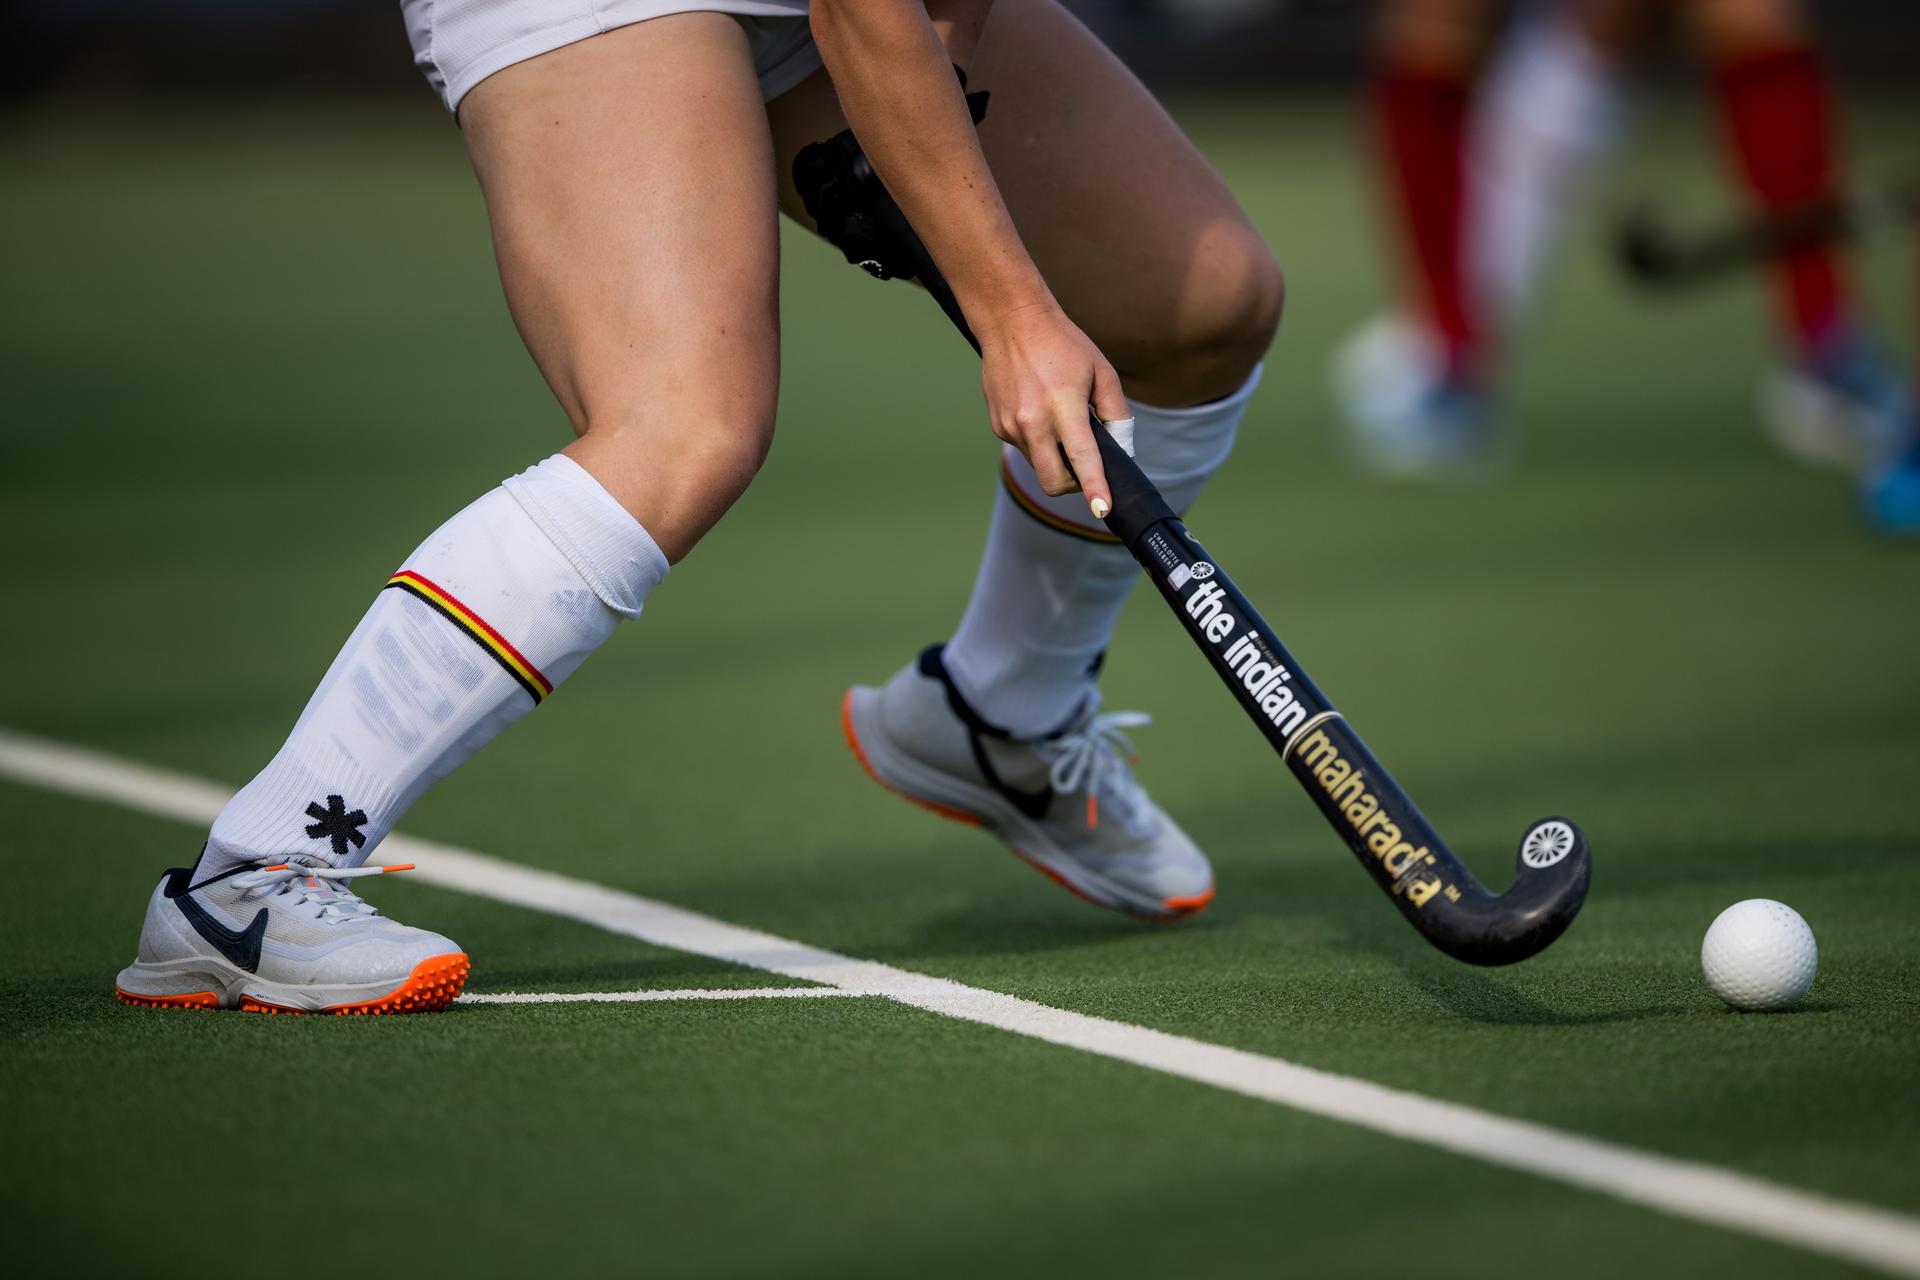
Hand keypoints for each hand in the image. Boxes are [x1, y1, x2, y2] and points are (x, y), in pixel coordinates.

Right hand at [977, 300, 1128, 517]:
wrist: (1011, 321)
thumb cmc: (1062, 343)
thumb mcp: (1101, 371)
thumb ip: (1115, 413)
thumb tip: (1121, 448)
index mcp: (1062, 405)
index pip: (1081, 456)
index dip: (1093, 487)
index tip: (1102, 510)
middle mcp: (1032, 421)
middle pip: (1054, 481)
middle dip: (1074, 485)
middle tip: (1085, 467)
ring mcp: (1010, 426)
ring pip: (1039, 467)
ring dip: (1055, 458)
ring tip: (1060, 421)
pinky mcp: (998, 426)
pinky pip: (1025, 450)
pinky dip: (1039, 443)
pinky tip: (1040, 413)